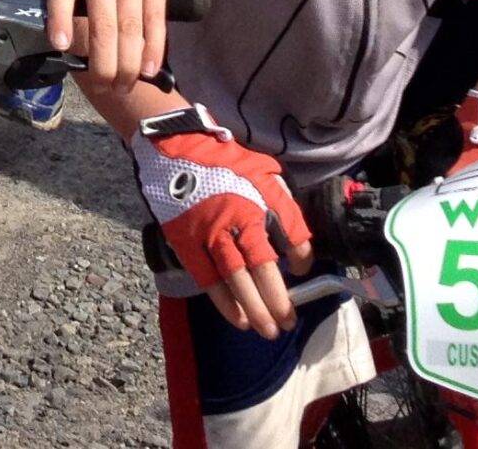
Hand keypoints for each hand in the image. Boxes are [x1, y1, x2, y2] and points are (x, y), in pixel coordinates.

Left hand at [26, 0, 167, 91]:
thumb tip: (3, 4)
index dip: (61, 19)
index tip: (61, 45)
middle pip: (103, 24)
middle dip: (102, 63)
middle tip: (100, 87)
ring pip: (131, 27)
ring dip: (127, 63)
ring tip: (121, 85)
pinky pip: (155, 19)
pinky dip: (154, 47)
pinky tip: (148, 69)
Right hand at [132, 108, 312, 337]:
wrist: (173, 148)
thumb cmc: (224, 162)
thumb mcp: (264, 175)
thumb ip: (285, 211)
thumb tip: (299, 253)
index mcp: (257, 201)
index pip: (290, 237)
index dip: (301, 259)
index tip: (304, 275)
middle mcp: (234, 220)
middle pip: (261, 268)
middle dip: (277, 300)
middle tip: (287, 322)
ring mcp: (207, 233)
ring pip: (234, 279)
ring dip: (252, 307)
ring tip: (265, 329)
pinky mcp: (184, 241)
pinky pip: (206, 278)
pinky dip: (223, 301)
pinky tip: (236, 317)